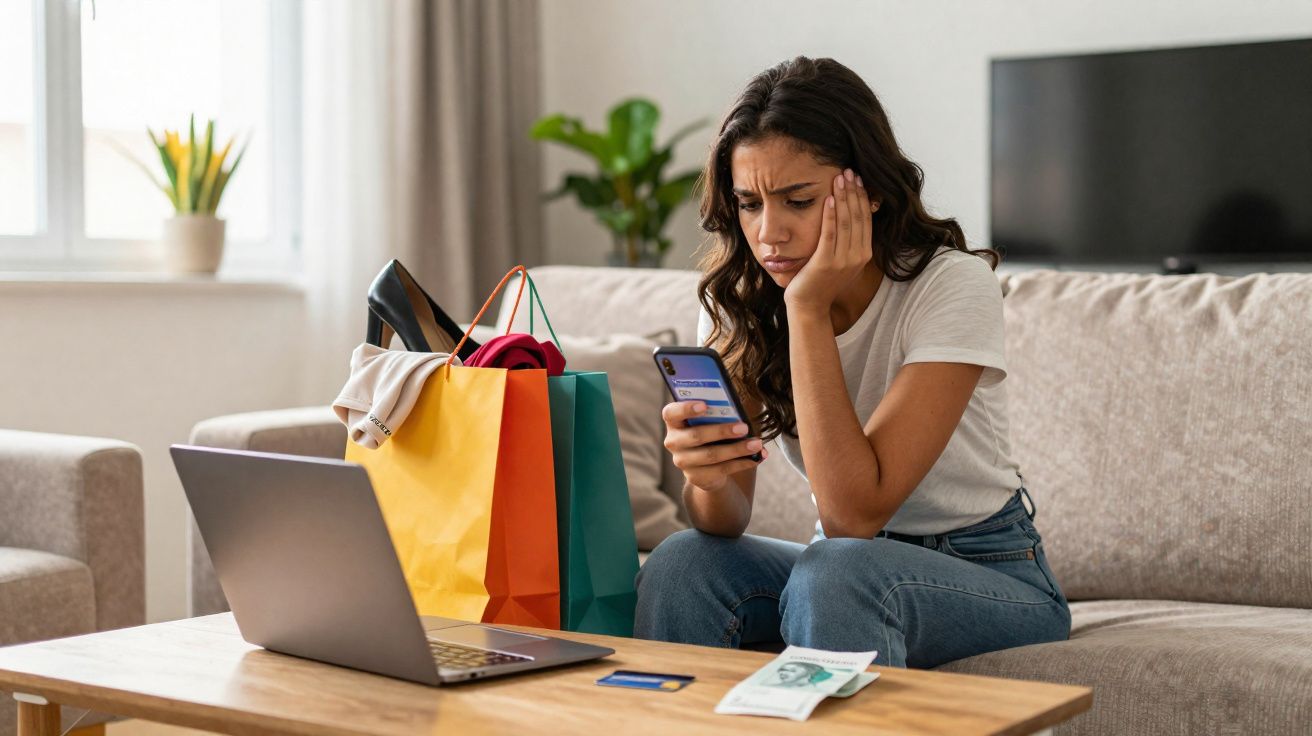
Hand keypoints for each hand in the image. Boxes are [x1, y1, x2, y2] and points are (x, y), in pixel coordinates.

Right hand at [662, 401, 766, 492]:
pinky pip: (721, 470)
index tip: (704, 405)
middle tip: (744, 427)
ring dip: (737, 449)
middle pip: (696, 436)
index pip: (671, 413)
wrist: (705, 465)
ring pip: (711, 455)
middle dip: (722, 431)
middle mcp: (673, 441)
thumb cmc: (710, 432)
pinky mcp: (696, 477)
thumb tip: (739, 412)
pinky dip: (741, 463)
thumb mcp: (709, 421)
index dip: (686, 408)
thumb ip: (717, 414)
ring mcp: (682, 461)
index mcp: (674, 421)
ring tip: (756, 444)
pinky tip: (756, 458)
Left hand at [783, 168, 874, 312]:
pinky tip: (829, 199)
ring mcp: (842, 261)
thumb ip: (849, 242)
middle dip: (854, 192)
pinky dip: (830, 215)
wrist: (809, 306)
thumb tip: (850, 216)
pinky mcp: (825, 262)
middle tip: (849, 171)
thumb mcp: (842, 261)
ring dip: (843, 198)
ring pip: (846, 222)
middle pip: (858, 217)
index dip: (862, 197)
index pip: (866, 219)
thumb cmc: (822, 282)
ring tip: (839, 178)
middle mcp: (857, 257)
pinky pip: (829, 234)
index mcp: (864, 255)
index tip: (858, 179)